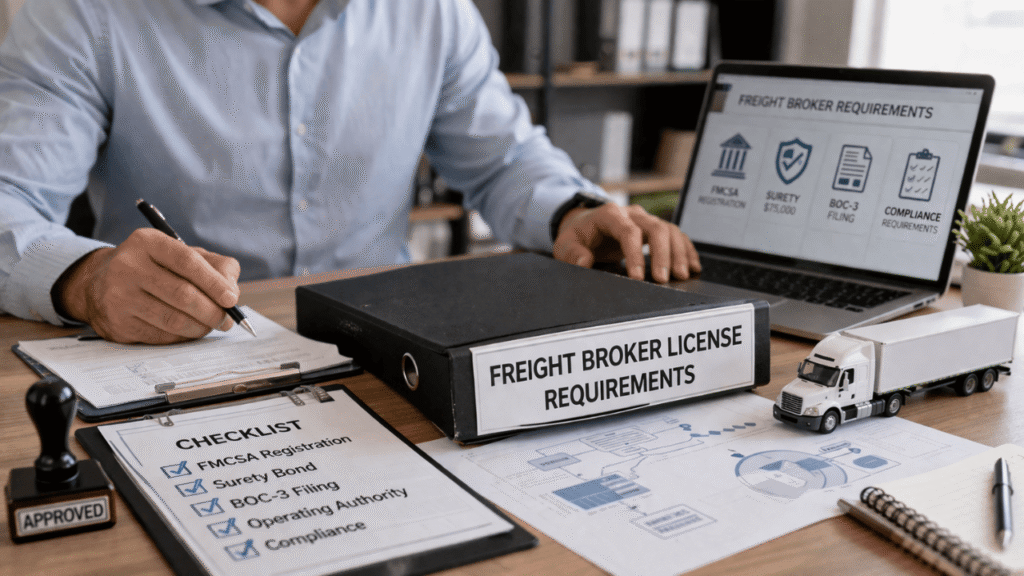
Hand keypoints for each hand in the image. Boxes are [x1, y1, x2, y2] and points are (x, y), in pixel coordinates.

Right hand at [55, 228, 241, 343]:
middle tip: (226, 320)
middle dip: (212, 311)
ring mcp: (119, 296)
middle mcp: (128, 266)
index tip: (231, 299)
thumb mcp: (182, 255)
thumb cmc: (154, 268)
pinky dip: (182, 336)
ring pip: (173, 319)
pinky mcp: (117, 323)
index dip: (214, 282)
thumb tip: (232, 292)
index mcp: (147, 242)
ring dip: (200, 327)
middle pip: (182, 294)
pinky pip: (161, 336)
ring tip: (210, 326)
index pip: (187, 262)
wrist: (99, 283)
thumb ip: (215, 266)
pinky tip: (188, 330)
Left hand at [552, 203, 699, 282]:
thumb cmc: (577, 236)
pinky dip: (686, 250)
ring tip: (681, 276)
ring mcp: (646, 219)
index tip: (638, 277)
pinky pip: (676, 235)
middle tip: (664, 279)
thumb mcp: (565, 244)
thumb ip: (572, 253)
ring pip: (670, 230)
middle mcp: (632, 213)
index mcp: (610, 215)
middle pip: (656, 228)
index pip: (628, 231)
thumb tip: (584, 262)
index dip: (635, 254)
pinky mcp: (655, 228)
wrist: (585, 224)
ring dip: (678, 253)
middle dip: (662, 255)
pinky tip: (693, 267)